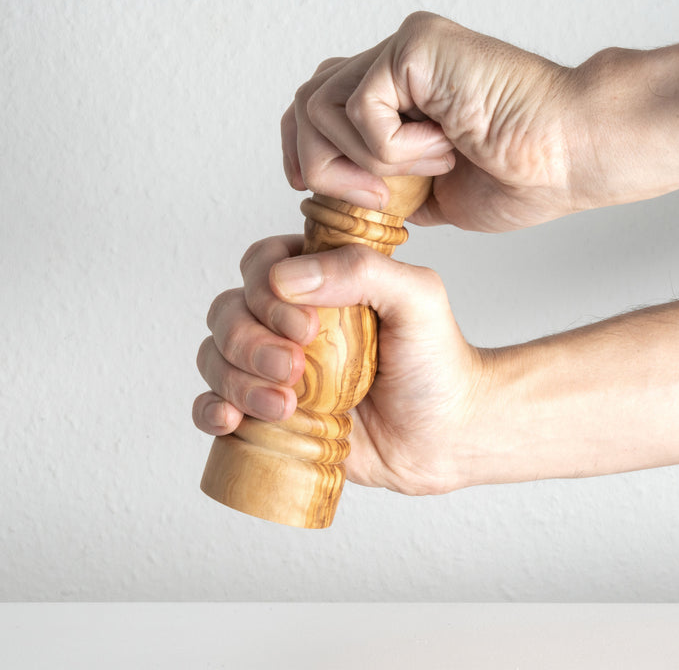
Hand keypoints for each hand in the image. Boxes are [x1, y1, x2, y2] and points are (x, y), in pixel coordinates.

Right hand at [193, 235, 485, 494]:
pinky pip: (214, 406)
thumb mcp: (417, 297)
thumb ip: (362, 269)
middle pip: (229, 312)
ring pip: (216, 356)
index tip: (306, 325)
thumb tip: (286, 279)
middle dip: (250, 341)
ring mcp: (275, 369)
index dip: (267, 291)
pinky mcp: (270, 415)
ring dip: (236, 379)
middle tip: (294, 367)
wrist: (447, 434)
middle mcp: (289, 321)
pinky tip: (231, 420)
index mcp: (319, 281)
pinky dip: (211, 410)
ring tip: (285, 406)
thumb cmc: (437, 360)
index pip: (262, 265)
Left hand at [282, 11, 578, 231]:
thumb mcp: (434, 195)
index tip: (333, 199)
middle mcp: (393, 62)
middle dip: (321, 167)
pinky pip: (362, 108)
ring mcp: (402, 49)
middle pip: (304, 105)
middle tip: (378, 200)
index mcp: (396, 92)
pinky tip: (446, 146)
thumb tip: (347, 203)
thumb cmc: (523, 174)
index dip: (305, 157)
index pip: (314, 110)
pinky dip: (393, 149)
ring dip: (365, 161)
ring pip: (318, 106)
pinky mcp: (415, 47)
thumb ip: (389, 187)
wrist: (574, 155)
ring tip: (428, 168)